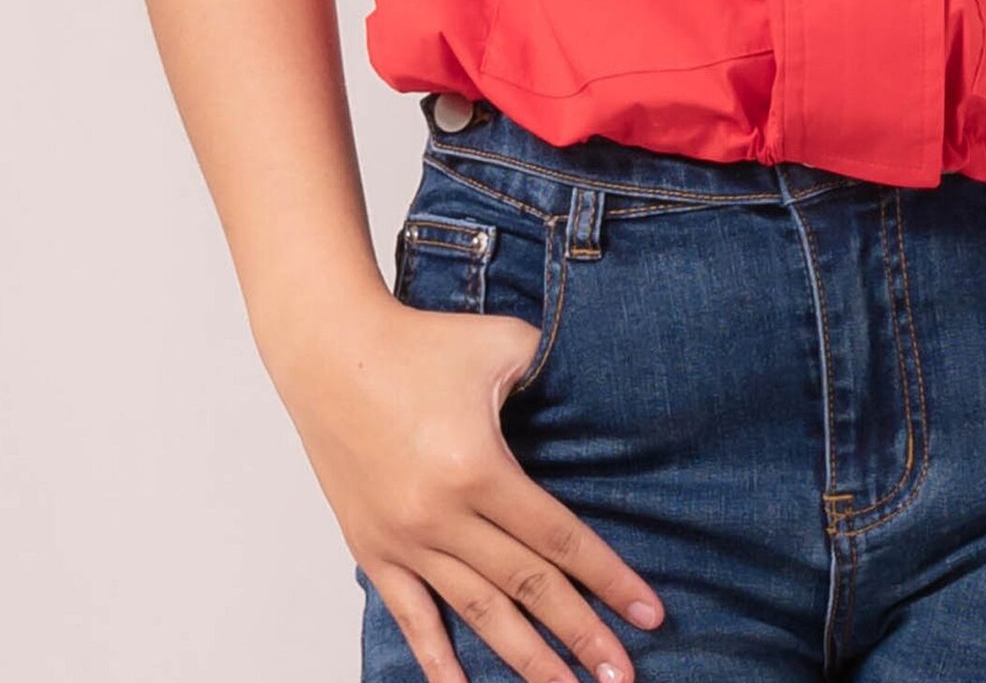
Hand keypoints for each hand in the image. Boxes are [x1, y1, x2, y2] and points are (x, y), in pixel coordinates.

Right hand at [271, 285, 665, 682]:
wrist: (329, 351)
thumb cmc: (419, 343)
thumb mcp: (503, 343)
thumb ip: (555, 374)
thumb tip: (594, 398)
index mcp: (479, 469)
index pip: (559, 538)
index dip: (609, 579)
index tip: (648, 613)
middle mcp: (441, 516)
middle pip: (527, 588)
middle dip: (580, 635)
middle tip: (623, 675)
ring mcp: (404, 539)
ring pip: (477, 612)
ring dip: (525, 659)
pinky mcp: (371, 547)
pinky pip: (410, 615)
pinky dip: (437, 658)